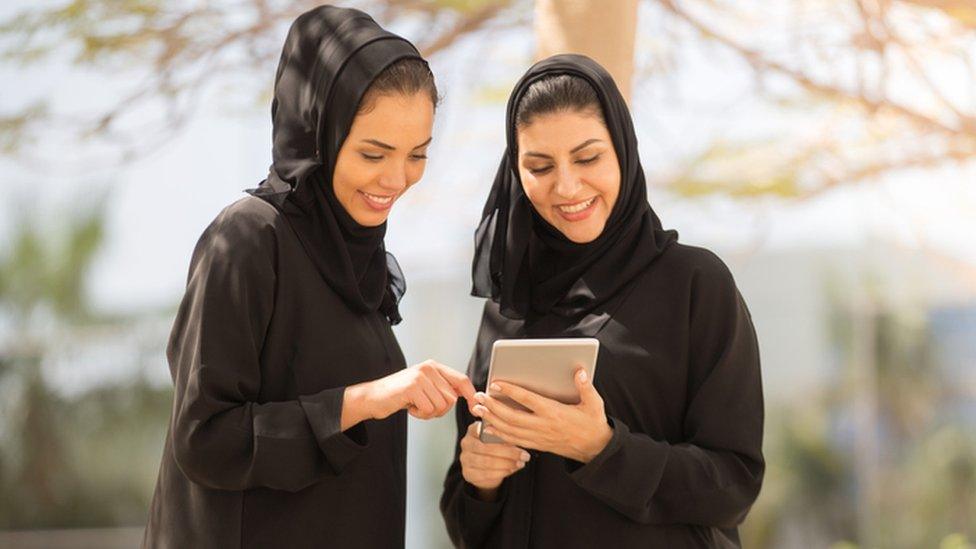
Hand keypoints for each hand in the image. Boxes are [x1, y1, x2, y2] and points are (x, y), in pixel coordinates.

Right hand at [343, 360, 476, 428]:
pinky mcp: (412, 387)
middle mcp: (429, 368)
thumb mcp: (425, 387)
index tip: (475, 408)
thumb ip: (443, 388)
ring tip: (415, 406)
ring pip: (441, 405)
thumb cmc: (400, 395)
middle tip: (423, 407)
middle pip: (452, 398)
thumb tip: (468, 395)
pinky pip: (428, 409)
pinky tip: (409, 407)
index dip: (471, 395)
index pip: (461, 380)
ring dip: (429, 413)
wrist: (373, 397)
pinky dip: (420, 414)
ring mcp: (420, 376)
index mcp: (434, 367)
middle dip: (440, 410)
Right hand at [459, 422, 528, 500]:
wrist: (485, 468)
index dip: (490, 431)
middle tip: (525, 455)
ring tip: (521, 463)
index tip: (502, 432)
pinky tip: (512, 469)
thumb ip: (504, 435)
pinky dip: (501, 472)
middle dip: (508, 452)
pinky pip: (485, 474)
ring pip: (486, 462)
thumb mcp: (499, 438)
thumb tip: (518, 434)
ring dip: (506, 463)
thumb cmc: (495, 447)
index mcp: (473, 430)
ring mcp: (465, 459)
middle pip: (486, 448)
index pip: (478, 429)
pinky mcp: (468, 473)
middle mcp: (466, 443)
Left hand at [471, 368, 611, 462]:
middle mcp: (543, 425)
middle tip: (479, 397)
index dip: (510, 391)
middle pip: (512, 417)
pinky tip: (489, 427)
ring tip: (478, 410)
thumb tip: (580, 371)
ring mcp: (538, 437)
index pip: (528, 400)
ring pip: (510, 430)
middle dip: (493, 407)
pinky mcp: (537, 445)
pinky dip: (499, 434)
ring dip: (492, 420)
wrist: (594, 449)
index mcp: (554, 412)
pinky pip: (514, 440)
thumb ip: (586, 387)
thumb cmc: (592, 423)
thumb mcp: (594, 404)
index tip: (496, 384)